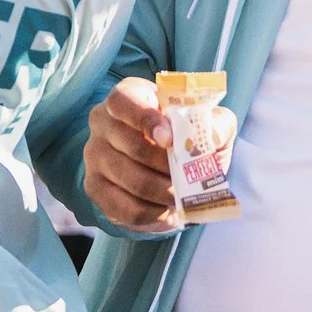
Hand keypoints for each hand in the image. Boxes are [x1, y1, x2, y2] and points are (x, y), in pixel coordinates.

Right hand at [81, 75, 235, 234]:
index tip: (170, 140)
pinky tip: (169, 213)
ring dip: (163, 193)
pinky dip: (152, 215)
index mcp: (127, 96)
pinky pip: (123, 208)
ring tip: (183, 196)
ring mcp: (94, 156)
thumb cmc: (189, 135)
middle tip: (189, 178)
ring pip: (130, 181)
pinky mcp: (95, 188)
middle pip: (132, 147)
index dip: (146, 120)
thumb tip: (210, 138)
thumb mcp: (211, 122)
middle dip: (166, 166)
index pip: (124, 102)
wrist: (174, 163)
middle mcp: (102, 122)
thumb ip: (217, 124)